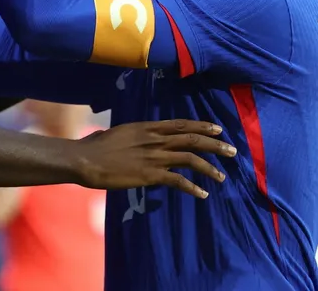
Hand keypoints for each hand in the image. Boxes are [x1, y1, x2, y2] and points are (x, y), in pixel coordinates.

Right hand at [72, 119, 235, 198]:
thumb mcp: (115, 133)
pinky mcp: (151, 175)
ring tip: (222, 175)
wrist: (86, 159)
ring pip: (191, 158)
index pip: (181, 125)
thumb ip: (127, 135)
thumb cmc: (94, 147)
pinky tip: (202, 193)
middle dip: (215, 144)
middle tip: (232, 150)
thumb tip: (121, 136)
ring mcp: (154, 156)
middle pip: (193, 139)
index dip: (202, 126)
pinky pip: (179, 180)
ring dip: (210, 167)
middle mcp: (155, 139)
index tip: (217, 128)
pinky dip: (193, 187)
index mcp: (147, 127)